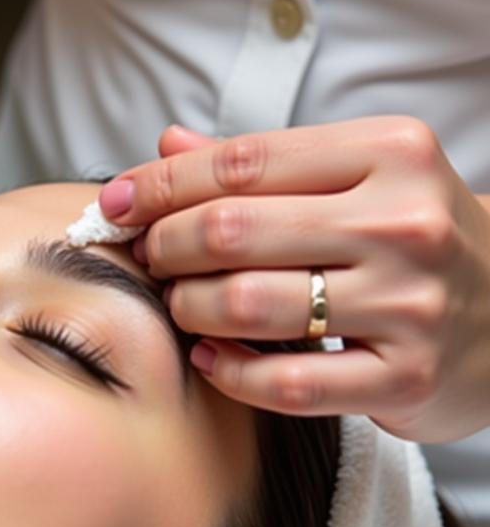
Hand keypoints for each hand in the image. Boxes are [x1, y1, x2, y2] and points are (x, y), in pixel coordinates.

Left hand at [99, 117, 489, 442]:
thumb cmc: (407, 242)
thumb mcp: (353, 179)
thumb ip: (259, 165)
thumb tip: (165, 143)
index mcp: (388, 152)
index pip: (241, 162)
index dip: (160, 184)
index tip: (115, 202)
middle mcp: (403, 223)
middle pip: (231, 230)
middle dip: (165, 247)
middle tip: (149, 259)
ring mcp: (409, 304)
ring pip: (248, 304)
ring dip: (190, 308)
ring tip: (183, 306)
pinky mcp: (405, 377)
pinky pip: (284, 383)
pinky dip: (229, 371)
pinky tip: (211, 356)